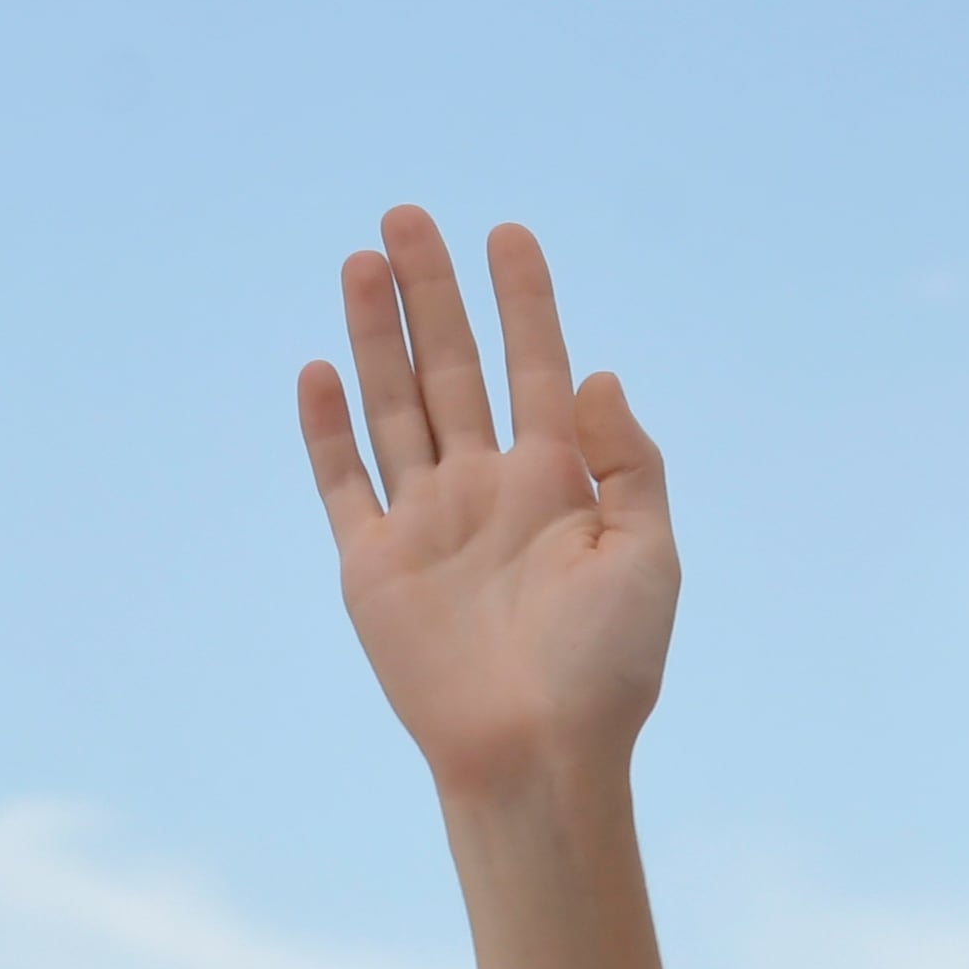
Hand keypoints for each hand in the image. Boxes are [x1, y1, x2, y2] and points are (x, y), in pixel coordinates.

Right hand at [297, 213, 675, 799]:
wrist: (538, 752)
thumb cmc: (609, 668)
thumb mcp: (649, 556)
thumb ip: (630, 462)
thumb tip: (600, 375)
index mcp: (560, 483)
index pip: (537, 368)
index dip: (524, 301)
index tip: (508, 232)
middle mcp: (489, 490)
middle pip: (453, 369)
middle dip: (433, 293)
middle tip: (407, 215)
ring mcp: (428, 523)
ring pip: (395, 406)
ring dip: (376, 336)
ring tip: (361, 261)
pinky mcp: (374, 566)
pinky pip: (344, 483)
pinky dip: (328, 428)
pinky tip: (318, 369)